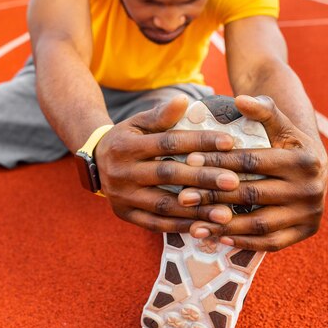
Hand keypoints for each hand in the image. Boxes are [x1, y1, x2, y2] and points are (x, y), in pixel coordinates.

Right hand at [94, 95, 241, 232]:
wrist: (93, 165)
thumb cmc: (126, 140)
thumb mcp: (137, 123)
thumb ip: (161, 115)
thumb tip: (183, 100)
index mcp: (126, 146)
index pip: (168, 142)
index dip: (199, 142)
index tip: (229, 143)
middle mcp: (122, 172)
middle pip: (168, 174)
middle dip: (203, 178)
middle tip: (234, 181)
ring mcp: (122, 197)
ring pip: (164, 205)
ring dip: (196, 210)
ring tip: (226, 213)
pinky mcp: (125, 215)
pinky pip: (156, 224)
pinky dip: (181, 226)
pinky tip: (205, 227)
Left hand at [178, 95, 327, 250]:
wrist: (315, 166)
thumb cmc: (287, 143)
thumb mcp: (279, 124)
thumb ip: (262, 110)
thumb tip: (241, 98)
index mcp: (303, 160)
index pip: (251, 162)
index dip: (218, 161)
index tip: (189, 161)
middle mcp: (310, 189)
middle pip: (252, 193)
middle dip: (214, 195)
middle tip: (183, 196)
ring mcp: (310, 213)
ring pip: (260, 222)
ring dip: (224, 225)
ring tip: (195, 224)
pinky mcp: (307, 231)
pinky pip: (271, 242)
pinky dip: (244, 242)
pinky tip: (219, 237)